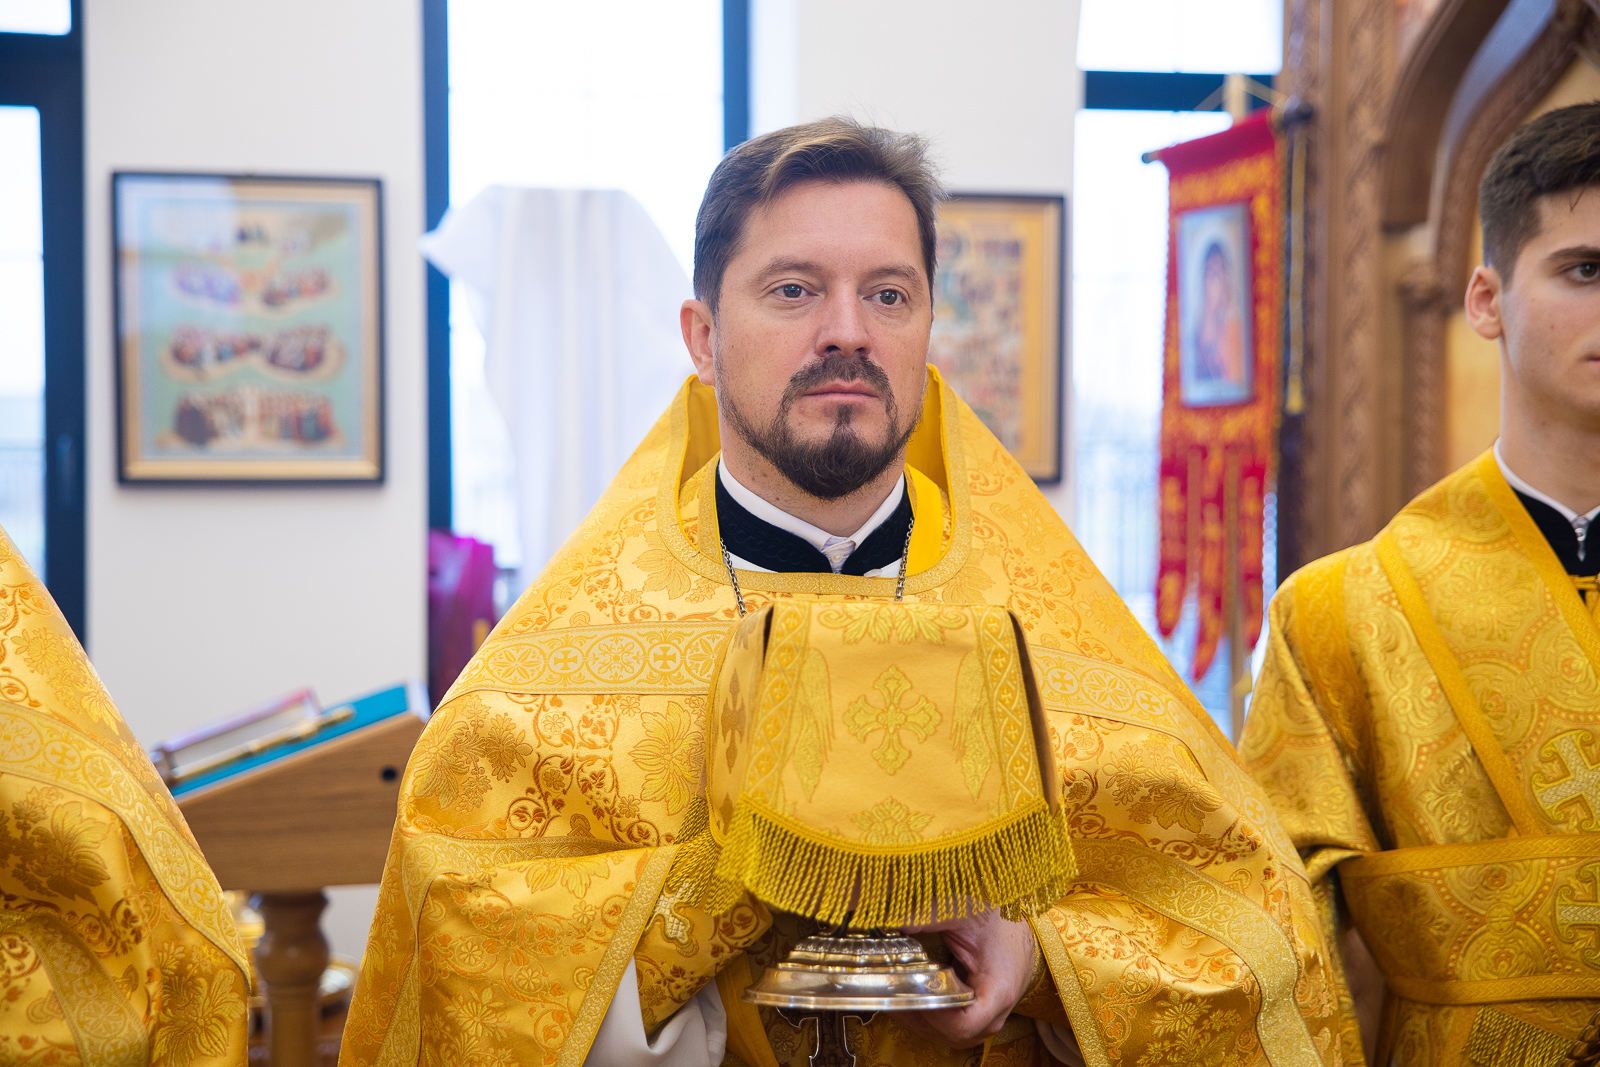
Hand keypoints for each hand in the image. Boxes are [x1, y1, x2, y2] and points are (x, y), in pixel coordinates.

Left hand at [899, 908, 1037, 1047]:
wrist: (1017, 926)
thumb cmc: (994, 919)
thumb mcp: (960, 911)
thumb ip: (925, 915)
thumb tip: (890, 921)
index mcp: (997, 991)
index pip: (962, 1025)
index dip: (933, 1015)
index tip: (912, 991)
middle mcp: (996, 1013)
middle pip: (952, 1036)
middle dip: (920, 1018)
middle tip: (894, 992)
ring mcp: (990, 1018)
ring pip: (952, 1038)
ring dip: (923, 1022)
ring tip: (899, 996)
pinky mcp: (981, 1017)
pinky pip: (955, 1030)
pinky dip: (932, 1021)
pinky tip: (915, 1000)